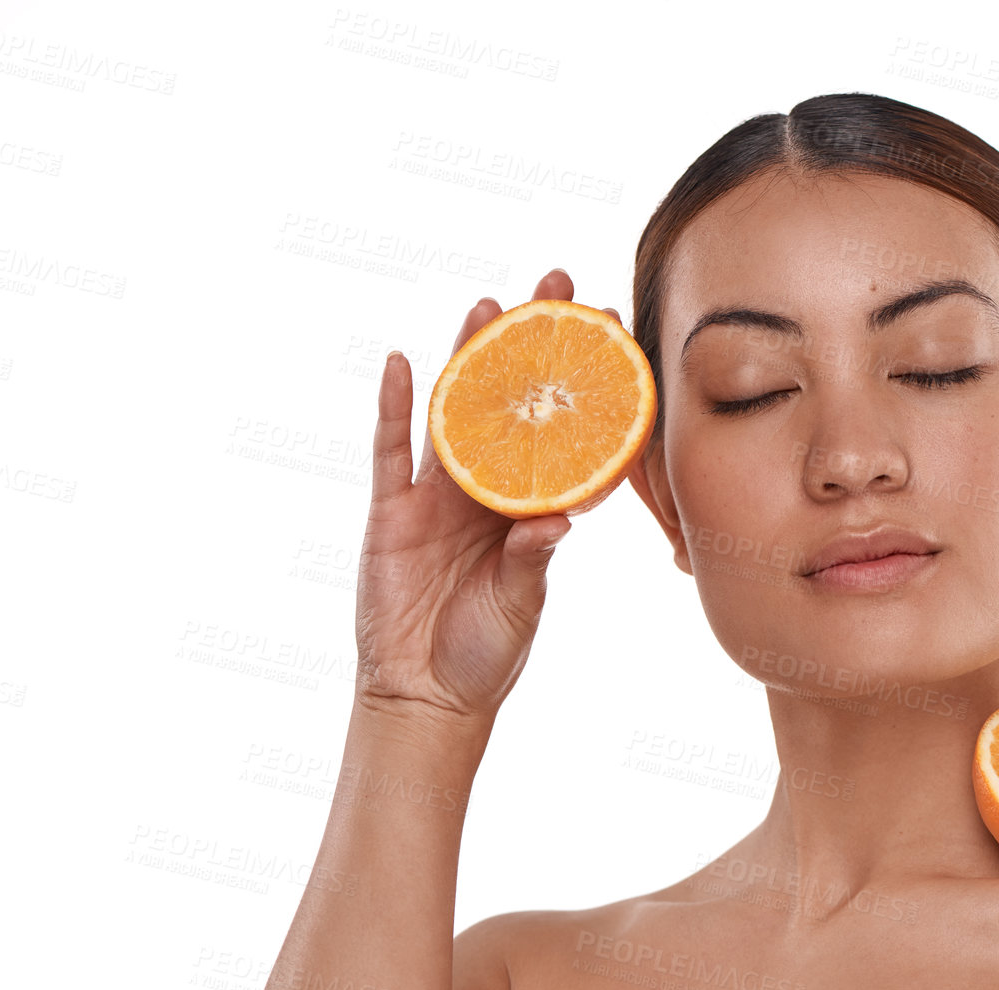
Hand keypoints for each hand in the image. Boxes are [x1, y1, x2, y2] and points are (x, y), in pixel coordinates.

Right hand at [352, 269, 621, 724]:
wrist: (427, 693)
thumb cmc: (487, 650)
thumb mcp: (520, 602)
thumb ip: (533, 560)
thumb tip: (555, 522)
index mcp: (530, 508)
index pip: (562, 434)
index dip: (582, 385)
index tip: (609, 330)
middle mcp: (487, 490)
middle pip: (510, 403)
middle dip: (530, 346)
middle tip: (554, 285)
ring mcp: (436, 496)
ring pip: (455, 412)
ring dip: (469, 358)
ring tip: (489, 306)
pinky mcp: (391, 512)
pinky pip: (389, 451)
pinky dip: (394, 408)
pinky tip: (403, 362)